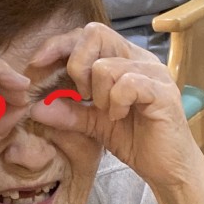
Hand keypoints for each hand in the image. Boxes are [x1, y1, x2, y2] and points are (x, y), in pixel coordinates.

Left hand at [29, 23, 201, 186]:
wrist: (167, 169)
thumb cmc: (135, 141)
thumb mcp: (93, 125)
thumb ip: (68, 113)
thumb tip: (35, 108)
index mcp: (123, 59)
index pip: (87, 34)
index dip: (59, 44)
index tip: (37, 63)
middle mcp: (140, 59)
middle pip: (96, 34)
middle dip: (77, 65)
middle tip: (83, 95)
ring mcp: (154, 73)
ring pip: (106, 66)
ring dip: (98, 94)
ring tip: (109, 113)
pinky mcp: (163, 92)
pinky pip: (127, 84)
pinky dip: (116, 103)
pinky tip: (121, 117)